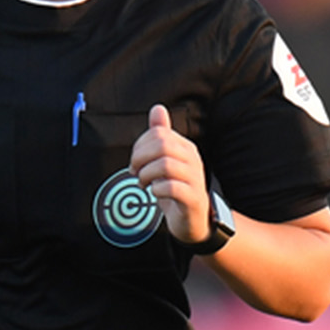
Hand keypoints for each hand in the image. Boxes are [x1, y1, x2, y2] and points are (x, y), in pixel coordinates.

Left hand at [129, 105, 211, 245]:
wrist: (194, 220)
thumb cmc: (177, 189)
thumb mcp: (166, 160)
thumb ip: (161, 136)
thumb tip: (157, 108)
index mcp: (185, 147)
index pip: (159, 133)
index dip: (140, 145)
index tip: (135, 161)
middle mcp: (193, 159)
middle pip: (162, 145)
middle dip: (140, 158)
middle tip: (135, 172)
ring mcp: (195, 179)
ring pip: (166, 165)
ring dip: (146, 175)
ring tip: (144, 183)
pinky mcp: (193, 199)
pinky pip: (172, 188)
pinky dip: (157, 189)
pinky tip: (156, 193)